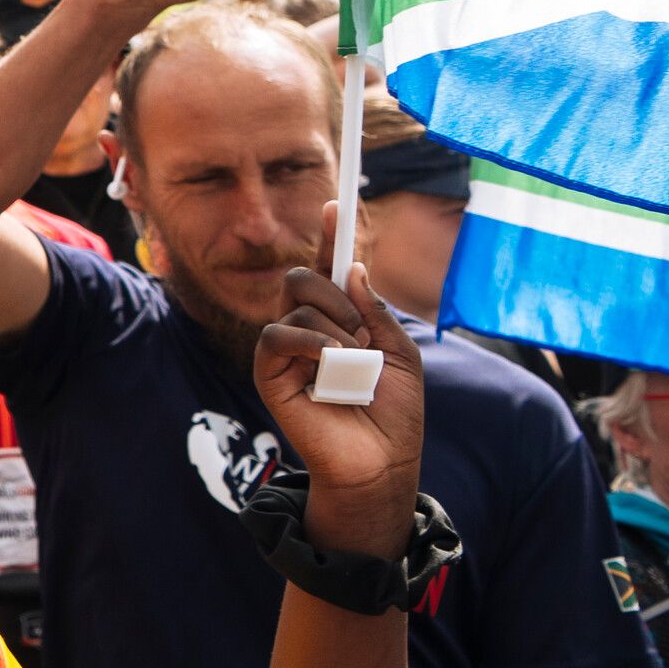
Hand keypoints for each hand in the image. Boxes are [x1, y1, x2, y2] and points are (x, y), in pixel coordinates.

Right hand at [250, 253, 428, 557]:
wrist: (381, 462)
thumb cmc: (393, 414)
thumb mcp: (399, 353)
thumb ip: (374, 311)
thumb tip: (352, 268)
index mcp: (340, 323)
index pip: (327, 271)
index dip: (330, 239)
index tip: (336, 205)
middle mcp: (308, 331)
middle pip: (304, 278)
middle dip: (336, 294)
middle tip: (361, 334)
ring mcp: (286, 351)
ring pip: (296, 303)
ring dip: (335, 329)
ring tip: (353, 366)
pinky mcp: (269, 373)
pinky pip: (278, 335)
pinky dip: (310, 342)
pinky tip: (331, 363)